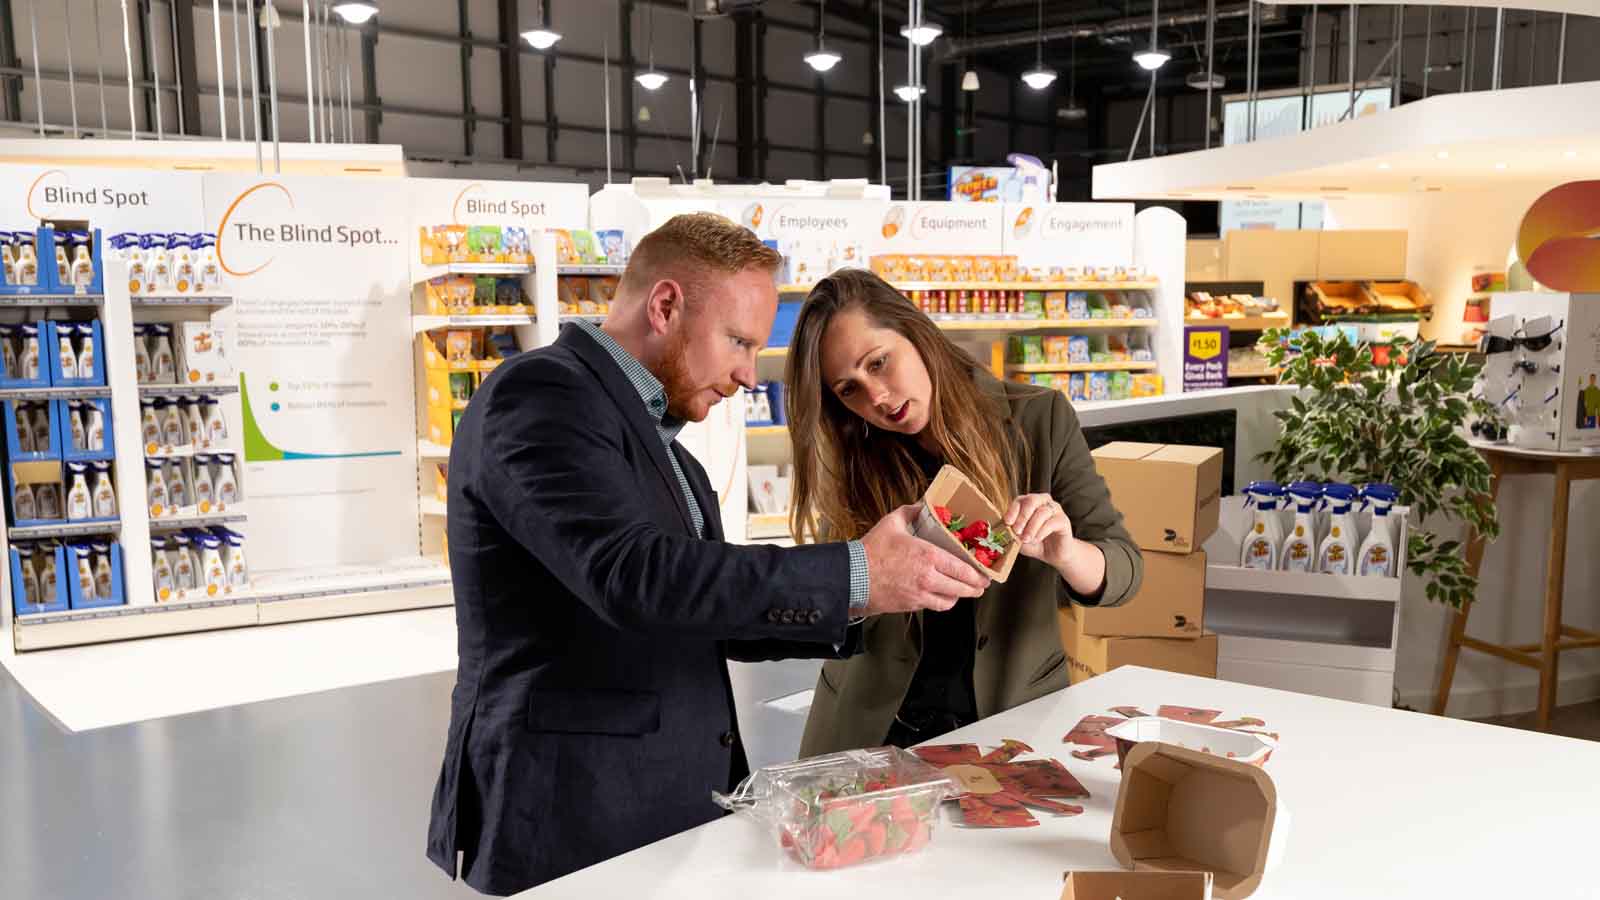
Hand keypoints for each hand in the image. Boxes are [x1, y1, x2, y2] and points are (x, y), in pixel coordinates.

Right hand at [860, 504, 990, 616]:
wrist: (853, 576)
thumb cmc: (871, 551)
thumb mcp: (892, 523)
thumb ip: (911, 512)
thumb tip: (921, 504)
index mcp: (928, 556)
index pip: (963, 569)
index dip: (978, 574)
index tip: (984, 574)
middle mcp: (929, 577)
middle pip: (962, 588)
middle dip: (975, 588)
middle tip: (980, 585)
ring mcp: (921, 594)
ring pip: (950, 600)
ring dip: (960, 597)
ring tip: (964, 592)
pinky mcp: (911, 605)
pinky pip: (934, 606)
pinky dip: (943, 603)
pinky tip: (943, 597)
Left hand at [1004, 493, 1074, 567]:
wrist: (1053, 555)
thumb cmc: (1035, 543)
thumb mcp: (1019, 538)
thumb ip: (1013, 532)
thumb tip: (1005, 529)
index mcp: (1030, 503)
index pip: (1020, 500)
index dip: (1012, 510)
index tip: (1007, 522)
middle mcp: (1043, 502)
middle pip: (1032, 500)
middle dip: (1022, 516)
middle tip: (1017, 531)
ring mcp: (1055, 510)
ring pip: (1042, 512)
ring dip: (1031, 527)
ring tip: (1026, 539)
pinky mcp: (1064, 520)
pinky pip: (1052, 522)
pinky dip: (1041, 531)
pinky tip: (1036, 539)